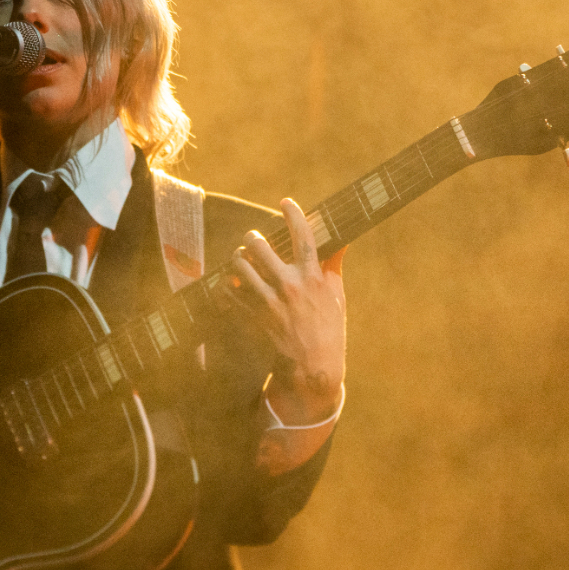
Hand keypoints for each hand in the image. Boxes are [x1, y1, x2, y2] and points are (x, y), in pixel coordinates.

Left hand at [231, 199, 346, 423]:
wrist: (313, 367)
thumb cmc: (328, 329)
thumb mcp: (336, 295)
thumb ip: (333, 264)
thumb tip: (343, 238)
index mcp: (313, 277)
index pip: (304, 236)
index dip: (293, 214)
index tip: (285, 202)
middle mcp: (290, 286)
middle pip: (260, 246)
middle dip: (252, 237)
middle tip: (253, 240)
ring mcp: (269, 302)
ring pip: (240, 265)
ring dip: (237, 258)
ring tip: (240, 260)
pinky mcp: (253, 317)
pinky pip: (229, 292)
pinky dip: (225, 285)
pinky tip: (229, 283)